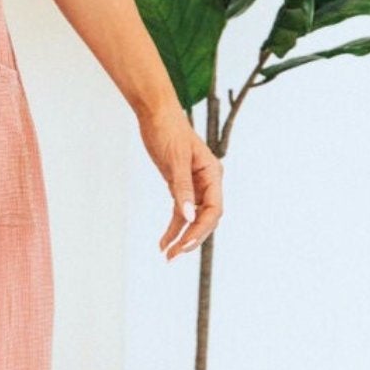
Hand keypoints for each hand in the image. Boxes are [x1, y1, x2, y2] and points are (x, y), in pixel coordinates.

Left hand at [136, 101, 223, 260]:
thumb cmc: (167, 131)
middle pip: (205, 218)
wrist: (155, 113)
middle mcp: (208, 182)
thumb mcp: (175, 160)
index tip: (185, 244)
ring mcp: (195, 185)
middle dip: (191, 238)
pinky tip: (164, 241)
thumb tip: (188, 216)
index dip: (201, 230)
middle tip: (174, 256)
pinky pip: (180, 211)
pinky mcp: (180, 185)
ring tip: (167, 255)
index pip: (213, 210)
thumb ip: (182, 188)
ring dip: (181, 237)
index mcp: (213, 174)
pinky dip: (173, 226)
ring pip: (192, 218)